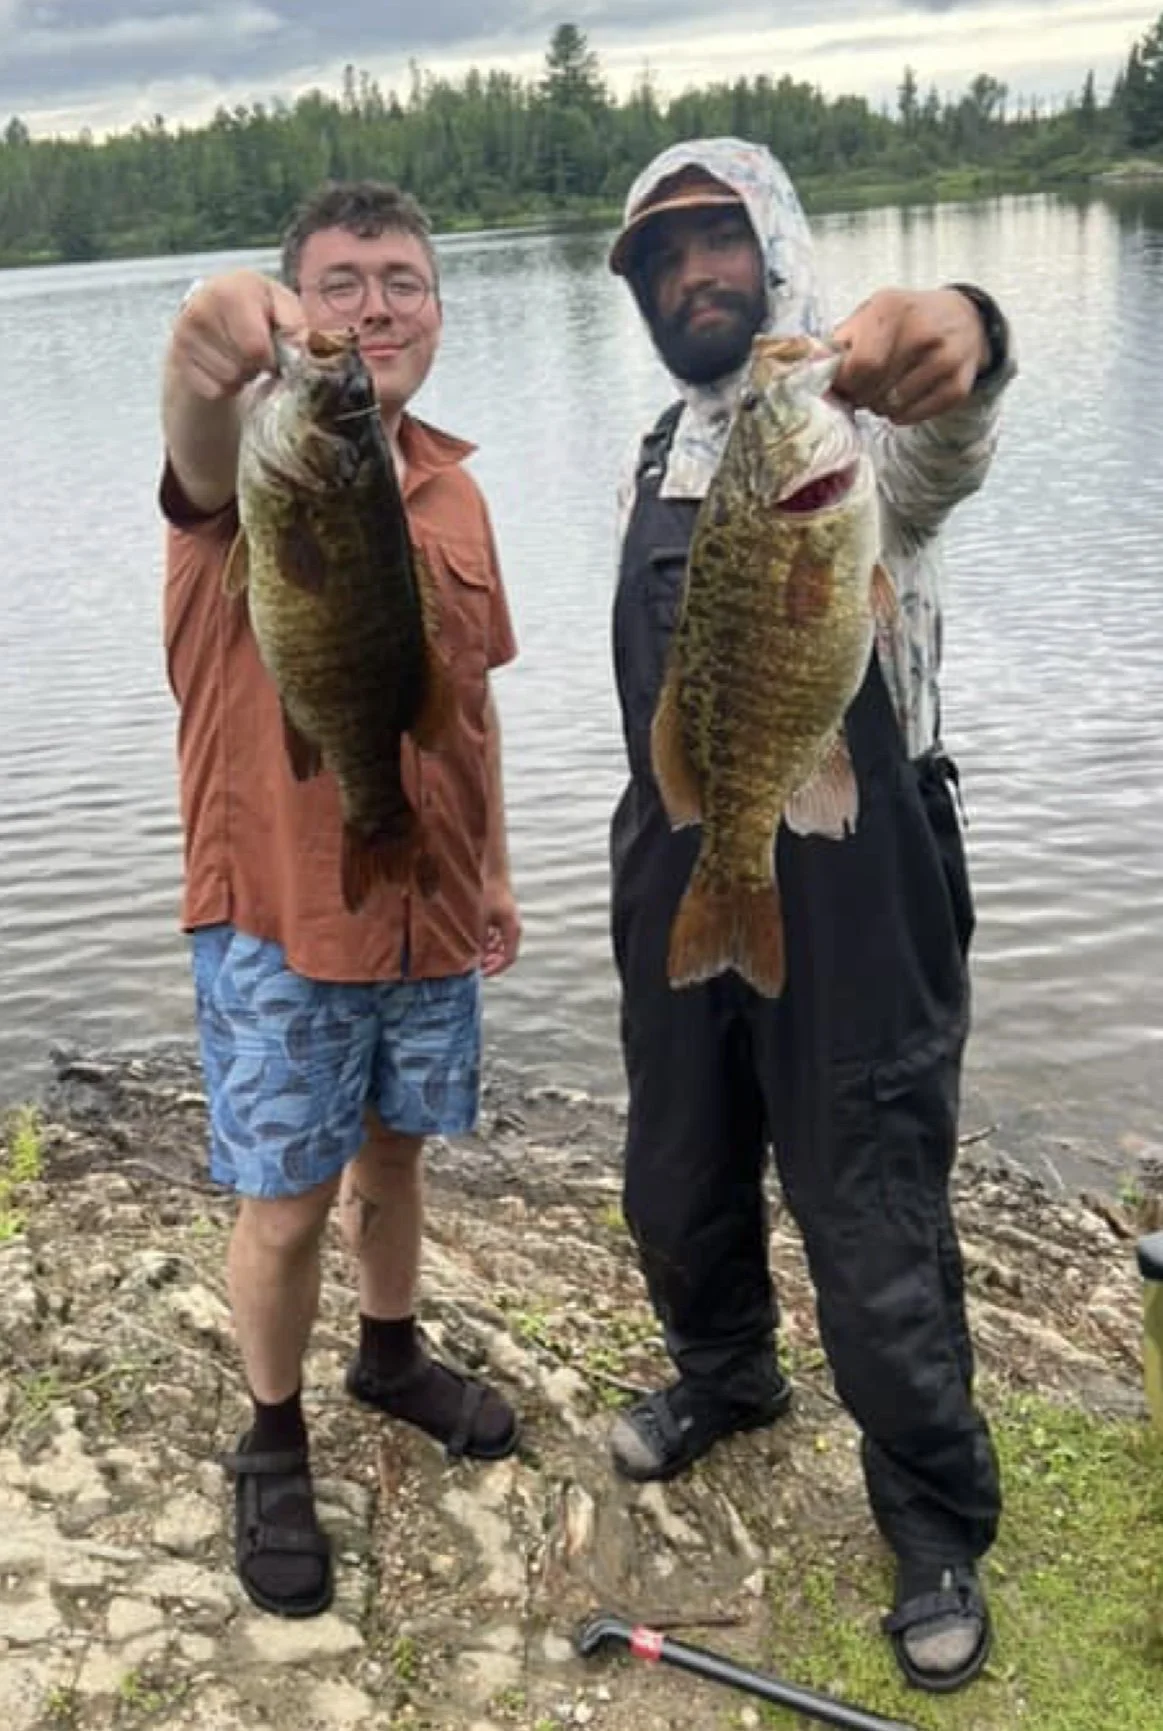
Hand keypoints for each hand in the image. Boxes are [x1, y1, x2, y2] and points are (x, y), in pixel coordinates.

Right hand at [166, 269, 307, 401]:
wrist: (216, 306)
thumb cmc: (258, 306)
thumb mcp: (282, 303)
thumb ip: (294, 322)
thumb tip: (300, 346)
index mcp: (230, 291)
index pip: (255, 347)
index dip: (271, 357)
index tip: (273, 350)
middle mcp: (200, 308)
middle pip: (241, 366)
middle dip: (256, 365)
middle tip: (255, 351)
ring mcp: (183, 333)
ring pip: (227, 380)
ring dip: (241, 376)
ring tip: (240, 356)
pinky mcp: (177, 357)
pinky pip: (212, 391)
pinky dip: (225, 386)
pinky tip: (225, 364)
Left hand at [481, 879, 521, 977]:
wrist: (493, 874)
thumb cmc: (487, 894)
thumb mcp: (480, 919)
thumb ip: (478, 939)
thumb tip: (474, 958)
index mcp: (512, 930)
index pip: (508, 958)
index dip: (495, 969)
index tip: (481, 974)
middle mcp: (514, 929)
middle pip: (506, 955)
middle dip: (491, 963)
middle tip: (476, 968)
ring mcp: (510, 924)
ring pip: (502, 947)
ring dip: (489, 954)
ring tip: (474, 957)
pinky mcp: (503, 919)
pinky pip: (499, 938)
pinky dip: (489, 944)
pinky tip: (476, 943)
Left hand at [831, 288, 989, 425]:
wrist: (964, 317)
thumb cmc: (906, 318)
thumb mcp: (873, 312)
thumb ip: (843, 339)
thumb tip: (815, 370)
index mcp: (892, 309)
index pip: (860, 365)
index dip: (846, 383)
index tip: (843, 383)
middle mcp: (923, 332)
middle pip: (874, 390)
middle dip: (860, 397)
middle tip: (863, 389)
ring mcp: (945, 359)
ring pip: (892, 407)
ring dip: (880, 407)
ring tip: (885, 390)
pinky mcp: (958, 385)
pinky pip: (913, 417)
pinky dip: (901, 415)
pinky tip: (905, 397)